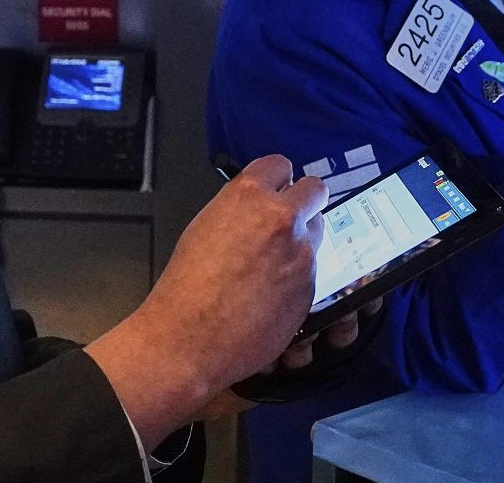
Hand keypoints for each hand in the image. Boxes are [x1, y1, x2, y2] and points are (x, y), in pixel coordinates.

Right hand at [85, 155, 326, 448]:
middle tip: (291, 218)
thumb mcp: (205, 227)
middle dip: (304, 202)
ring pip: (317, 232)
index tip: (276, 188)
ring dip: (303, 240)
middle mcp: (281, 219)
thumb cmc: (186, 286)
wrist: (190, 337)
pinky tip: (273, 292)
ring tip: (277, 262)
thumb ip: (238, 210)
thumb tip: (255, 209)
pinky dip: (298, 276)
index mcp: (248, 196)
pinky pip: (313, 270)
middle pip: (315, 190)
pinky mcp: (310, 287)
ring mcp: (301, 253)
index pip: (280, 164)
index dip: (277, 178)